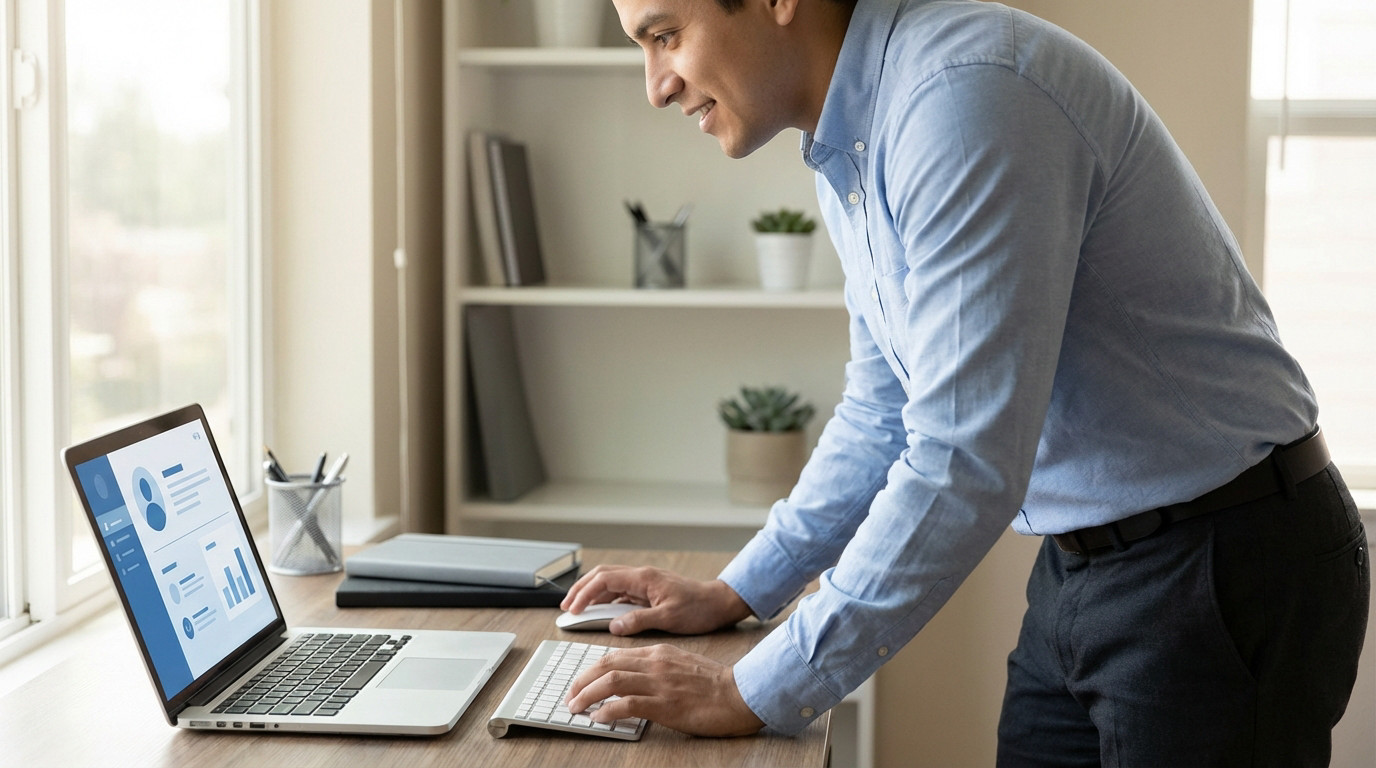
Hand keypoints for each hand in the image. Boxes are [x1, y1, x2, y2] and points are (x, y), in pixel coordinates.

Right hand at [560, 565, 752, 635]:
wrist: (720, 603)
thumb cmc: (699, 609)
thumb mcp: (669, 618)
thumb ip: (639, 620)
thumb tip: (614, 626)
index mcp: (644, 578)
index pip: (604, 579)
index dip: (584, 593)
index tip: (572, 610)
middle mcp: (642, 576)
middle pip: (602, 576)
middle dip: (581, 589)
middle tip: (566, 607)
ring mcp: (645, 582)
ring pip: (610, 582)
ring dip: (592, 593)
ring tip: (577, 609)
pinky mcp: (649, 591)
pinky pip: (621, 591)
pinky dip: (606, 599)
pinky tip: (600, 611)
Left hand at [565, 644, 765, 736]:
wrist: (739, 693)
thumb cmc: (715, 684)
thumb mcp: (682, 665)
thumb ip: (657, 668)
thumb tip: (633, 681)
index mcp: (659, 653)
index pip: (615, 655)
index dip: (592, 669)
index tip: (581, 681)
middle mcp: (655, 663)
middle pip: (606, 664)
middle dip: (582, 680)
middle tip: (571, 695)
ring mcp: (659, 683)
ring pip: (611, 681)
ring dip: (587, 694)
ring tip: (576, 707)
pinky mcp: (665, 704)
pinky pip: (627, 705)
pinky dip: (607, 711)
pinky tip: (599, 718)